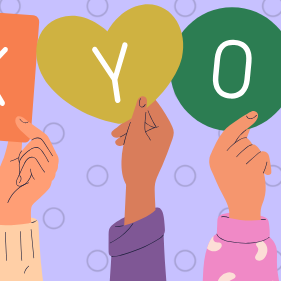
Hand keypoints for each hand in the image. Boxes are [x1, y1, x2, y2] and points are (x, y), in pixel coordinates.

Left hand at [0, 117, 58, 224]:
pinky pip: (31, 161)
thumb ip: (16, 144)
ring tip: (20, 176)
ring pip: (34, 150)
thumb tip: (15, 125)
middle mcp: (52, 164)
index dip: (30, 127)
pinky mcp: (46, 180)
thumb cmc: (9, 183)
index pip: (41, 137)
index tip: (18, 118)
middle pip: (39, 140)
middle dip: (24, 149)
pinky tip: (22, 181)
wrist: (8, 204)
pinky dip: (22, 169)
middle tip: (18, 163)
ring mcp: (50, 173)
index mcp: (46, 158)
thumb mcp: (12, 159)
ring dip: (21, 161)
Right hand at [112, 96, 172, 223]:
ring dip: (126, 129)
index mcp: (165, 128)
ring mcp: (158, 137)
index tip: (124, 96)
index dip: (138, 103)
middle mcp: (164, 131)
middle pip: (144, 115)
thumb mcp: (135, 134)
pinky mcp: (151, 142)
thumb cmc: (138, 160)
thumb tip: (142, 96)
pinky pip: (139, 131)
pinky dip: (129, 135)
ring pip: (139, 123)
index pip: (152, 106)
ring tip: (115, 138)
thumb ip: (138, 114)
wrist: (138, 183)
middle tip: (115, 132)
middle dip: (129, 122)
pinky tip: (119, 142)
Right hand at [210, 111, 270, 220]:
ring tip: (253, 172)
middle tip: (248, 166)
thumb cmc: (237, 184)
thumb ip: (234, 147)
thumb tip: (245, 127)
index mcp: (215, 157)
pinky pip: (262, 155)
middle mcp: (223, 159)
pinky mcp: (250, 170)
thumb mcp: (229, 165)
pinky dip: (265, 163)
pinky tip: (263, 173)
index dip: (241, 122)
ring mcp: (235, 165)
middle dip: (250, 150)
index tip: (253, 114)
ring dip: (257, 158)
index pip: (228, 133)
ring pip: (254, 148)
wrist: (243, 208)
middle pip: (244, 141)